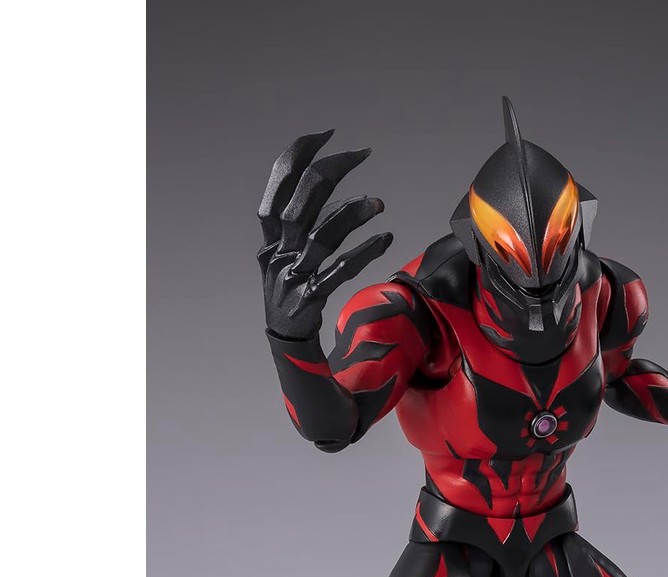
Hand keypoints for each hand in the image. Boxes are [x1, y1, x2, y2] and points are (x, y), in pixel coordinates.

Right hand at [258, 131, 393, 339]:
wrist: (287, 340)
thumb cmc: (293, 292)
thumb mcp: (289, 255)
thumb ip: (307, 224)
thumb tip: (342, 195)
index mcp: (270, 237)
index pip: (279, 183)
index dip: (300, 154)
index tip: (327, 134)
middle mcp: (278, 252)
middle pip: (302, 200)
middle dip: (332, 170)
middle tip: (362, 154)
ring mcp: (293, 276)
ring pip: (322, 235)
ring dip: (352, 214)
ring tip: (379, 203)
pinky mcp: (311, 298)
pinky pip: (340, 270)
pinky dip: (364, 252)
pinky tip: (387, 238)